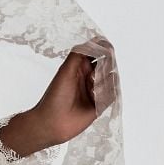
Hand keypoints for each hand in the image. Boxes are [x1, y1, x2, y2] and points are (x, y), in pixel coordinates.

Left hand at [1, 37, 115, 154]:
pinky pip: (112, 95)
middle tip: (95, 75)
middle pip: (107, 66)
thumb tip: (96, 41)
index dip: (103, 50)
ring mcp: (95, 92)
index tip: (107, 49)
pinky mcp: (99, 105)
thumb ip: (79, 54)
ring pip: (111, 80)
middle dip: (106, 67)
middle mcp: (89, 78)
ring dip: (105, 82)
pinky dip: (107, 94)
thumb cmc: (55, 97)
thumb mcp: (65, 70)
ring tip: (91, 90)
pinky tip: (96, 98)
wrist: (52, 123)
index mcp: (80, 68)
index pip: (97, 54)